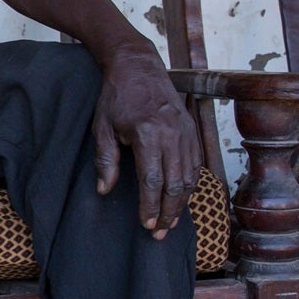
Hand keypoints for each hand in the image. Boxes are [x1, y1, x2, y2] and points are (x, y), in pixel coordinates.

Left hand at [90, 47, 201, 239]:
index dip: (150, 206)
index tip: (147, 225)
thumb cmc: (116, 97)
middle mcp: (172, 134)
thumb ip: (105, 160)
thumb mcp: (102, 127)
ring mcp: (186, 131)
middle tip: (159, 233)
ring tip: (171, 222)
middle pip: (176, 184)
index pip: (152, 180)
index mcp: (148, 134)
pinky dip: (190, 185)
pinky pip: (196, 164)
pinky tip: (181, 198)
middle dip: (168, 212)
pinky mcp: (193, 129)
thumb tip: (104, 190)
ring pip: (190, 177)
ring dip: (182, 203)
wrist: (138, 66)